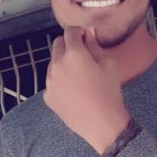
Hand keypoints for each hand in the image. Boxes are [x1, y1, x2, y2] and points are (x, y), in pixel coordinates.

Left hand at [44, 26, 130, 153]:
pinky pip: (52, 82)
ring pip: (53, 64)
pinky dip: (60, 82)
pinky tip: (74, 92)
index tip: (85, 39)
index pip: (70, 32)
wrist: (102, 125)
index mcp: (74, 54)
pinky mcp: (48, 96)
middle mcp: (57, 65)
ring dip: (63, 64)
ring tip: (79, 78)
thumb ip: (94, 46)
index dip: (79, 33)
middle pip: (57, 44)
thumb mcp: (108, 64)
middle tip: (82, 57)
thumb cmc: (109, 93)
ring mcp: (50, 82)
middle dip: (68, 45)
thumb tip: (88, 33)